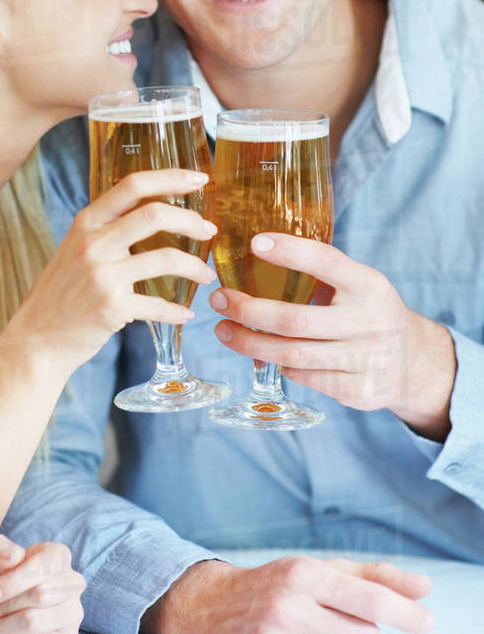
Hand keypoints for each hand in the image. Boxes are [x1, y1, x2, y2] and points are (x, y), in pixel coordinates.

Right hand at [6, 170, 216, 369]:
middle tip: (209, 230)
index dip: (171, 177)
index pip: (133, 185)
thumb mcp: (75, 248)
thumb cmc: (61, 293)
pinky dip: (177, 310)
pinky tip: (185, 313)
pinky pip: (158, 304)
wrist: (36, 338)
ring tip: (205, 275)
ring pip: (165, 258)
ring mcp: (102, 275)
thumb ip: (106, 230)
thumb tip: (151, 214)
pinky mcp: (112, 307)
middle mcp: (93, 243)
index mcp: (86, 222)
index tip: (199, 179)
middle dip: (191, 220)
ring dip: (194, 267)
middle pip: (154, 214)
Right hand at [144, 555, 432, 633]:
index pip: (368, 599)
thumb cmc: (276, 586)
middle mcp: (286, 608)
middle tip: (331, 625)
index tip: (426, 622)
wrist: (207, 607)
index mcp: (303, 574)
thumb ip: (373, 578)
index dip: (404, 612)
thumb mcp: (319, 570)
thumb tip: (424, 587)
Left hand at [210, 232, 455, 439]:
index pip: (327, 261)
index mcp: (368, 285)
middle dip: (248, 310)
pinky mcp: (358, 390)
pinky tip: (264, 354)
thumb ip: (319, 273)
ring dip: (249, 342)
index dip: (290, 252)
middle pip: (294, 320)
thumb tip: (255, 254)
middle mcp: (369, 321)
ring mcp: (366, 359)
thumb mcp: (357, 284)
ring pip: (292, 354)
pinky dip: (280, 364)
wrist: (414, 361)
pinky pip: (304, 377)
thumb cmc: (368, 312)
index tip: (255, 243)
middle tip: (218, 300)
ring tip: (224, 330)